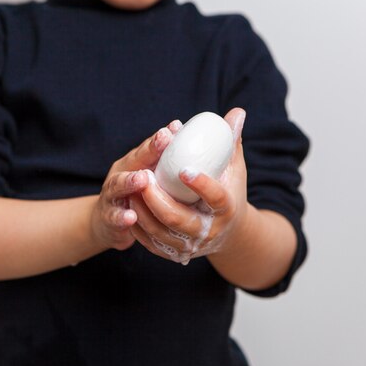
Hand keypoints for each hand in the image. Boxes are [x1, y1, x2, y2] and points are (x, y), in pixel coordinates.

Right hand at [90, 120, 182, 250]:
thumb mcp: (149, 175)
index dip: (160, 139)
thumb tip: (194, 141)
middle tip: (163, 141)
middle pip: (133, 160)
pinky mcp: (109, 217)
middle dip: (148, 151)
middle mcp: (121, 174)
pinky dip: (122, 217)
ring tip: (143, 178)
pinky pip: (114, 217)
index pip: (148, 147)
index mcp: (135, 163)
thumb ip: (166, 161)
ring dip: (130, 181)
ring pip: (119, 186)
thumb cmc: (135, 194)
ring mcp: (112, 195)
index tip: (174, 129)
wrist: (107, 221)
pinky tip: (131, 217)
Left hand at [129, 108, 247, 264]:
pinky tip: (129, 207)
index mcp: (227, 209)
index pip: (216, 198)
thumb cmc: (230, 191)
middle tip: (143, 176)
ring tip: (131, 188)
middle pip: (179, 220)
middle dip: (157, 199)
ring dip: (142, 211)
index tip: (183, 169)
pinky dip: (138, 227)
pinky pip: (151, 243)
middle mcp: (209, 232)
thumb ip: (232, 141)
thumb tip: (236, 112)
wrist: (230, 232)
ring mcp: (191, 245)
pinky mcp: (175, 253)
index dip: (201, 185)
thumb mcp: (234, 168)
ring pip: (161, 233)